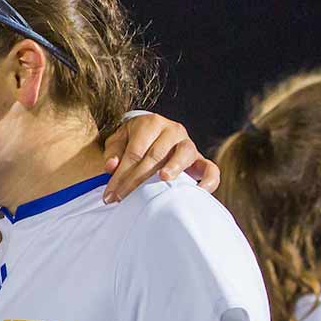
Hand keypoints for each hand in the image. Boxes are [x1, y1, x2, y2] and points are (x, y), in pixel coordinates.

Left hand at [102, 113, 218, 201]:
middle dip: (136, 180)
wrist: (155, 133)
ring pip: (184, 154)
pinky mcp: (200, 159)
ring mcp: (188, 143)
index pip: (134, 152)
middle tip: (123, 198)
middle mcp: (172, 130)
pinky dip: (208, 180)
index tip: (110, 195)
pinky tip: (199, 191)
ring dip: (174, 167)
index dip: (121, 174)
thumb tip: (111, 167)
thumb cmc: (134, 140)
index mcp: (150, 123)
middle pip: (155, 156)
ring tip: (163, 178)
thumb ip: (112, 153)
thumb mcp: (118, 141)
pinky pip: (210, 168)